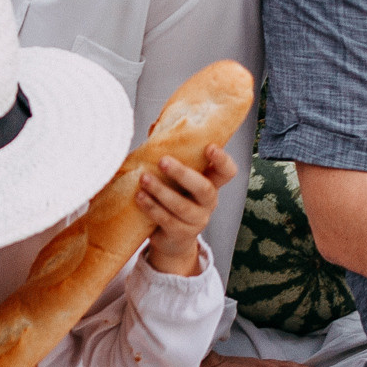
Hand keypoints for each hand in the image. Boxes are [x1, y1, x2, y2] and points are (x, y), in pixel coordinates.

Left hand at [139, 144, 235, 276]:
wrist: (170, 239)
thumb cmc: (172, 197)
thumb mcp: (175, 178)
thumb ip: (170, 154)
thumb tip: (154, 127)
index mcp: (211, 183)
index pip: (227, 172)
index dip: (222, 160)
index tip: (210, 147)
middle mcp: (208, 202)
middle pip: (204, 188)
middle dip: (183, 174)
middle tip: (163, 161)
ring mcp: (197, 220)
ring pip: (182, 206)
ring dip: (161, 192)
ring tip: (144, 179)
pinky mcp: (181, 234)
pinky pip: (167, 221)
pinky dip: (152, 207)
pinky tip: (140, 197)